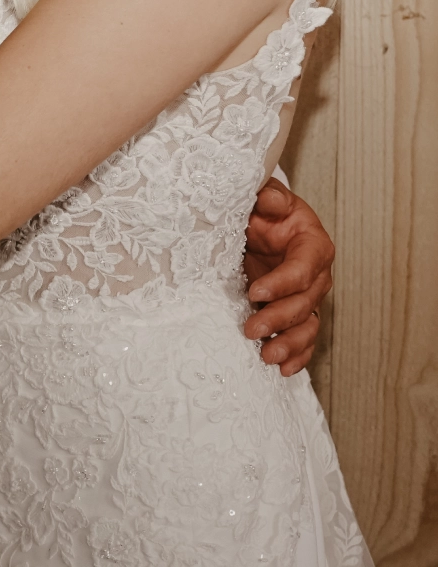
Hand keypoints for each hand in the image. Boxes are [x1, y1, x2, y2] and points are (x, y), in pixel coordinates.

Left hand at [242, 177, 334, 375]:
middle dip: (279, 318)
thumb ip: (268, 197)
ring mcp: (307, 296)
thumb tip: (270, 199)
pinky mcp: (295, 312)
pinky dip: (296, 355)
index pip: (304, 267)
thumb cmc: (259, 210)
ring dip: (290, 344)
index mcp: (311, 243)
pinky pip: (304, 338)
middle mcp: (316, 274)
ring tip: (267, 358)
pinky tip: (283, 369)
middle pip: (305, 301)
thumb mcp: (261, 197)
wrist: (254, 223)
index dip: (282, 282)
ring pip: (307, 325)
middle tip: (251, 330)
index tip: (255, 291)